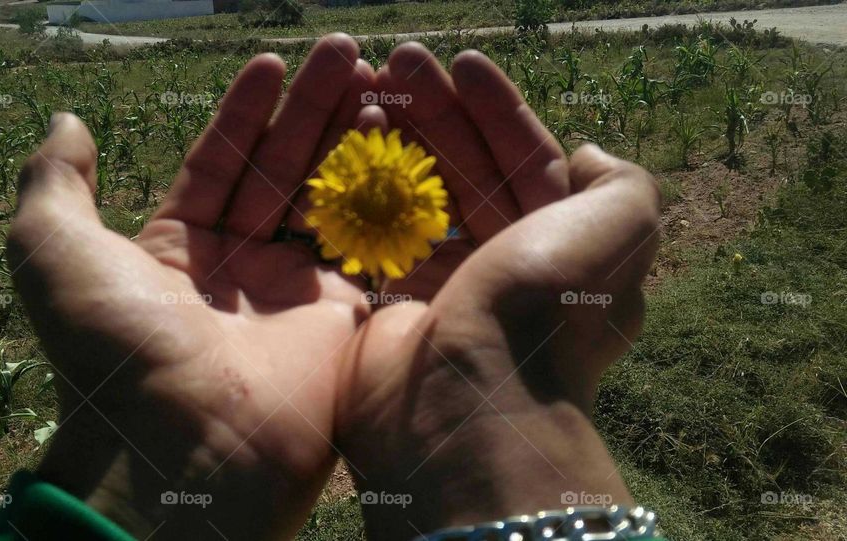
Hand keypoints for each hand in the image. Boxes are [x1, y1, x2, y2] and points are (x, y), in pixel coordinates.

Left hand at [8, 35, 374, 539]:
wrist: (184, 444)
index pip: (220, 160)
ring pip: (330, 198)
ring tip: (375, 80)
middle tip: (344, 54)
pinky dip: (386, 195)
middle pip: (282, 169)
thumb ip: (57, 181)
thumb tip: (68, 123)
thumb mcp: (55, 251)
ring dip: (351, 139)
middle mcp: (239, 268)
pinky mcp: (343, 316)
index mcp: (178, 249)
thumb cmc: (114, 348)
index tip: (272, 62)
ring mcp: (295, 292)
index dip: (246, 110)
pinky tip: (397, 142)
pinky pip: (369, 245)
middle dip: (311, 109)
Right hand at [334, 44, 660, 539]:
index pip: (528, 160)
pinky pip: (375, 236)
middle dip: (437, 113)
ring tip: (366, 88)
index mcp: (559, 247)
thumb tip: (587, 156)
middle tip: (399, 63)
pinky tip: (344, 148)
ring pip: (417, 197)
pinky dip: (362, 193)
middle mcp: (504, 267)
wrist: (466, 401)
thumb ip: (621, 182)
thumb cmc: (544, 306)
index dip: (498, 108)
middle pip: (466, 170)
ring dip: (395, 143)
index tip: (463, 63)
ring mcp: (444, 288)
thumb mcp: (620, 227)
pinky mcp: (391, 306)